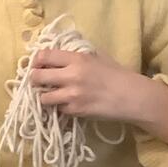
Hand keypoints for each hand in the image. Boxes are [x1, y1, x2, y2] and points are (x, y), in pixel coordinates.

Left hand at [30, 49, 167, 149]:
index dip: (37, 61)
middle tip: (39, 82)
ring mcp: (72, 94)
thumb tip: (57, 56)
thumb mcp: (98, 58)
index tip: (37, 65)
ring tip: (52, 96)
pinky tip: (68, 105)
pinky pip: (58, 109)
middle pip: (37, 76)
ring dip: (45, 97)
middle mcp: (71, 75)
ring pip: (43, 97)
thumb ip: (77, 56)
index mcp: (77, 58)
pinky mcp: (75, 110)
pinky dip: (60, 108)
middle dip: (35, 79)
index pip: (44, 55)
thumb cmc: (118, 75)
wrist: (132, 96)